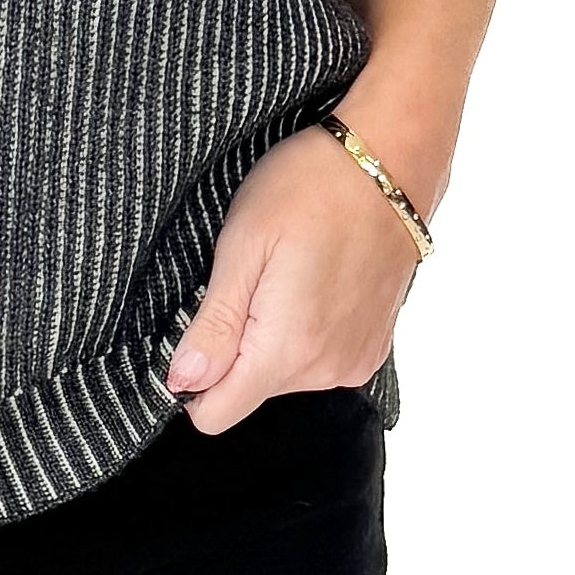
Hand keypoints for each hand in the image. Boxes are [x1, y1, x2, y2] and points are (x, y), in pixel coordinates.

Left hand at [162, 125, 423, 432]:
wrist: (391, 161)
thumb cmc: (312, 187)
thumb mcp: (242, 246)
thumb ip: (214, 325)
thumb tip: (183, 381)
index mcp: (286, 349)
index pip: (215, 414)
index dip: (192, 379)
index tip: (198, 328)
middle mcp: (326, 369)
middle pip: (248, 391)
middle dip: (236, 345)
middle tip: (252, 278)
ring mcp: (355, 360)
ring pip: (282, 375)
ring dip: (271, 334)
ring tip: (288, 273)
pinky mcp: (373, 346)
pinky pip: (316, 360)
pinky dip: (304, 330)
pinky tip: (313, 282)